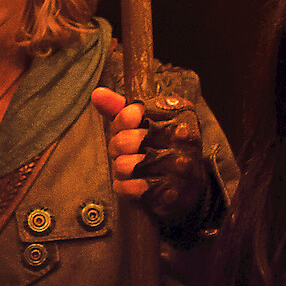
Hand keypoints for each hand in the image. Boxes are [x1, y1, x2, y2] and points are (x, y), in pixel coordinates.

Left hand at [92, 86, 218, 229]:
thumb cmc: (160, 146)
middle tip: (126, 151)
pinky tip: (133, 182)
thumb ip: (120, 108)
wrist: (188, 184)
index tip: (127, 127)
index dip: (121, 123)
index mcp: (179, 112)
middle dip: (117, 147)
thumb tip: (98, 93)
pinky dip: (124, 186)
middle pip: (125, 140)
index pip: (133, 112)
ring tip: (131, 167)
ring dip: (121, 169)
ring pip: (124, 165)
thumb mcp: (143, 122)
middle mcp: (183, 137)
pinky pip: (128, 187)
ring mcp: (179, 166)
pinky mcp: (170, 192)